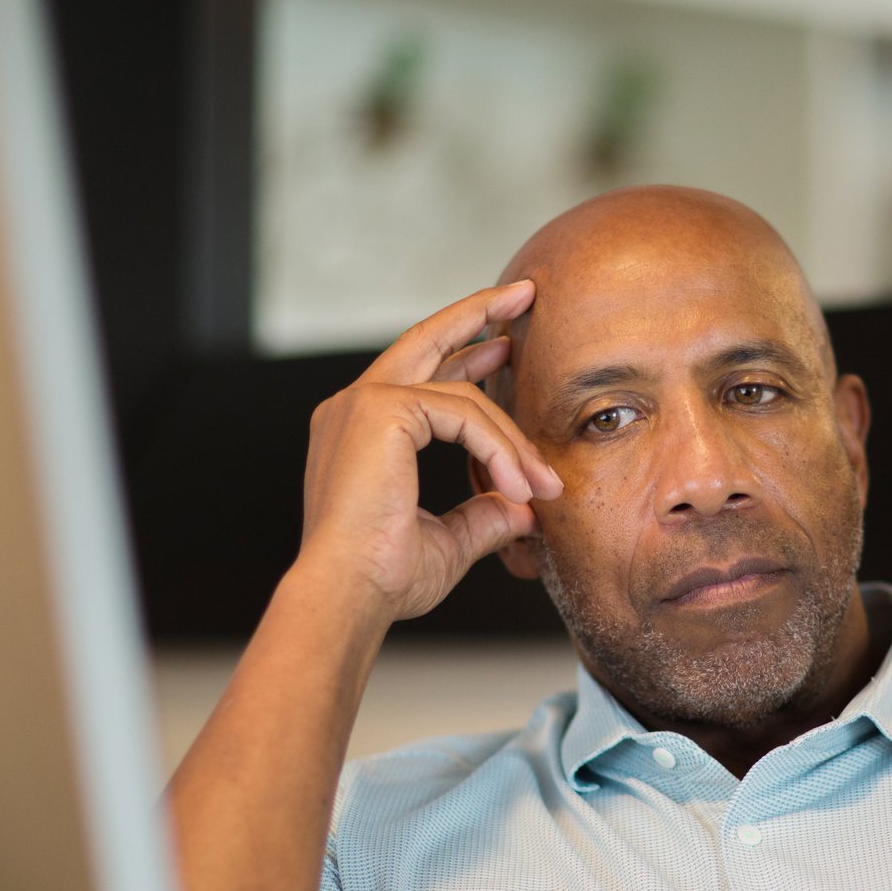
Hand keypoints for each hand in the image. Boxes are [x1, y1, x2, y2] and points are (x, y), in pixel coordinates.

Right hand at [295, 280, 560, 620]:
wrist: (346, 596)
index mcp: (359, 433)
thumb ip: (482, 516)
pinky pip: (462, 413)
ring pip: (461, 394)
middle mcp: (352, 407)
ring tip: (544, 479)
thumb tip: (524, 509)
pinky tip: (518, 484)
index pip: (419, 377)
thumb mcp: (446, 542)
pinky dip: (497, 448)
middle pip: (425, 338)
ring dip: (511, 437)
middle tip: (525, 294)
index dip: (467, 361)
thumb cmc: (381, 578)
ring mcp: (361, 404)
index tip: (505, 351)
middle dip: (479, 313)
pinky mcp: (379, 411)